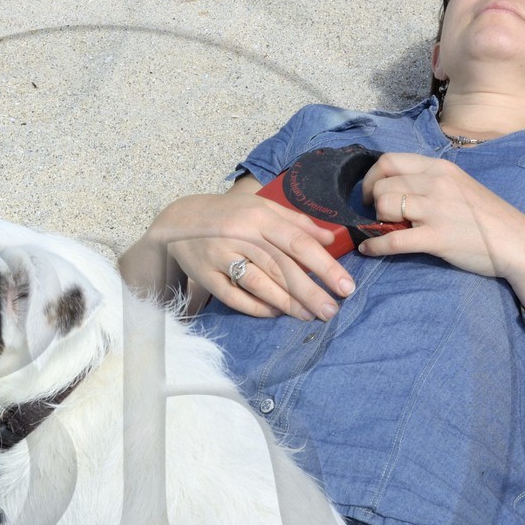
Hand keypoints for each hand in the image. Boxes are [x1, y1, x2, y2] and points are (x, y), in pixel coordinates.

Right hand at [137, 181, 356, 319]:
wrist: (178, 222)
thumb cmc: (229, 215)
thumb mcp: (262, 208)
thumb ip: (297, 222)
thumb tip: (331, 239)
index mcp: (259, 217)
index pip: (298, 242)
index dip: (325, 266)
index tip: (346, 285)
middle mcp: (241, 235)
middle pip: (281, 267)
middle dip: (310, 291)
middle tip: (332, 310)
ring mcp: (221, 256)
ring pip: (259, 284)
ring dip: (287, 303)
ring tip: (310, 315)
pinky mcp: (206, 276)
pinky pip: (234, 297)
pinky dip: (256, 307)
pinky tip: (276, 313)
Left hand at [357, 153, 524, 284]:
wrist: (517, 242)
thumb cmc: (488, 217)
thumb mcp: (458, 185)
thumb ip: (430, 182)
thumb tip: (397, 189)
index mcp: (439, 168)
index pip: (389, 160)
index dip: (372, 177)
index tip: (371, 193)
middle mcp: (436, 183)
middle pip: (382, 184)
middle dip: (372, 201)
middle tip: (377, 215)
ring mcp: (436, 210)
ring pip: (384, 206)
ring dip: (376, 220)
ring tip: (383, 229)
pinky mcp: (436, 237)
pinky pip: (393, 240)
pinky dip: (374, 246)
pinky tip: (368, 250)